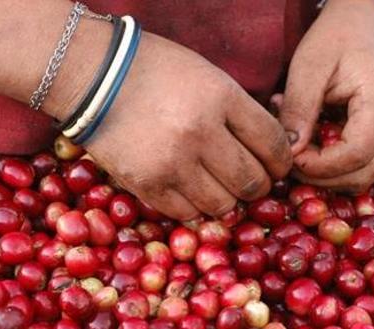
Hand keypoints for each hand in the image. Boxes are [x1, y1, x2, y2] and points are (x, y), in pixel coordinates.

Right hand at [81, 33, 292, 219]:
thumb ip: (240, 113)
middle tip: (249, 180)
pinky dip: (194, 207)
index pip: (273, 145)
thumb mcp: (209, 77)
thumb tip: (274, 151)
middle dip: (258, 185)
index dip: (282, 162)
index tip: (277, 166)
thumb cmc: (156, 71)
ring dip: (226, 199)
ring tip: (217, 185)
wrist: (91, 73)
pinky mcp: (147, 183)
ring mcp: (173, 162)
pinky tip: (190, 190)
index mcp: (222, 98)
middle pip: (252, 181)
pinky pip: (187, 213)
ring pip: (223, 204)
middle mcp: (201, 132)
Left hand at [278, 0, 373, 192]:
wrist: (367, 22)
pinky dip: (338, 165)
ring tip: (301, 146)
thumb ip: (299, 109)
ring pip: (364, 176)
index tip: (289, 156)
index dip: (319, 166)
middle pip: (362, 175)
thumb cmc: (337, 36)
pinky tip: (316, 142)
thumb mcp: (309, 66)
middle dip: (321, 176)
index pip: (356, 155)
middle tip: (289, 158)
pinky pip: (365, 165)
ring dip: (328, 173)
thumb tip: (289, 153)